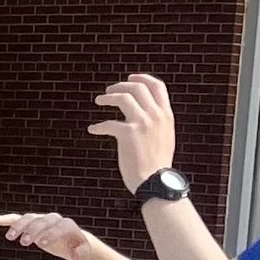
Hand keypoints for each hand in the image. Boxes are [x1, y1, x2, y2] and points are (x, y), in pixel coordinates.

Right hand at [0, 211, 96, 259]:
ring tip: (10, 238)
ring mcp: (40, 219)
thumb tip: (76, 257)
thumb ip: (81, 253)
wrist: (70, 238)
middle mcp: (52, 219)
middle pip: (40, 221)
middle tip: (25, 243)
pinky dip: (4, 219)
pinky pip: (15, 218)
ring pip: (27, 218)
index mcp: (65, 225)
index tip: (41, 244)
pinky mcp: (30, 223)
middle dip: (32, 230)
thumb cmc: (76, 246)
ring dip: (18, 226)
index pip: (56, 226)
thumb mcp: (82, 250)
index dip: (49, 233)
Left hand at [89, 71, 174, 190]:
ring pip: (123, 97)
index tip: (130, 77)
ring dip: (107, 97)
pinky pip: (108, 123)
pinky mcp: (128, 133)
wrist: (155, 182)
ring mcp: (143, 123)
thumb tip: (144, 110)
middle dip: (120, 85)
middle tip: (108, 91)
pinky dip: (98, 126)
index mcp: (166, 115)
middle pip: (137, 87)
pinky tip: (93, 129)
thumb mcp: (165, 136)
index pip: (158, 86)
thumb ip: (157, 121)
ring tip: (98, 101)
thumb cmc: (157, 163)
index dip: (142, 78)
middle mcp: (156, 116)